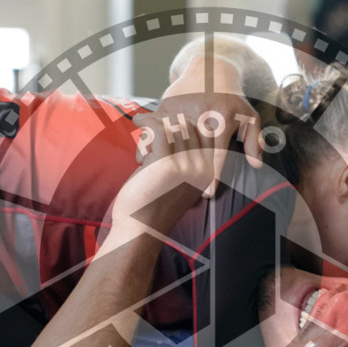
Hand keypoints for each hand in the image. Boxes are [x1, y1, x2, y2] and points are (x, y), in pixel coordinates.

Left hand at [114, 114, 220, 236]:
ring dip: (157, 120)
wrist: (140, 228)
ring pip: (175, 126)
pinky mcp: (166, 165)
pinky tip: (139, 120)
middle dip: (170, 119)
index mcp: (208, 173)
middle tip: (152, 118)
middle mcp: (202, 169)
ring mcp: (186, 167)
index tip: (168, 118)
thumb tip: (176, 130)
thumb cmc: (154, 202)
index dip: (186, 121)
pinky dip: (148, 122)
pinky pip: (160, 130)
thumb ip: (184, 160)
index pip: (206, 134)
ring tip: (143, 121)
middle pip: (191, 127)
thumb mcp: (177, 180)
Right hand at [136, 55, 262, 197]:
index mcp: (221, 118)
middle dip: (185, 172)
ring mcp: (181, 108)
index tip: (207, 193)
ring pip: (170, 140)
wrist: (211, 67)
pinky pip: (157, 128)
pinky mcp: (165, 105)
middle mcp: (200, 113)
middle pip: (191, 151)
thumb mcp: (248, 116)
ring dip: (164, 159)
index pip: (216, 153)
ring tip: (158, 176)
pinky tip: (148, 158)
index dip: (212, 175)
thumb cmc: (232, 98)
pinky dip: (152, 143)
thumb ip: (255, 141)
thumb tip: (256, 165)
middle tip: (182, 189)